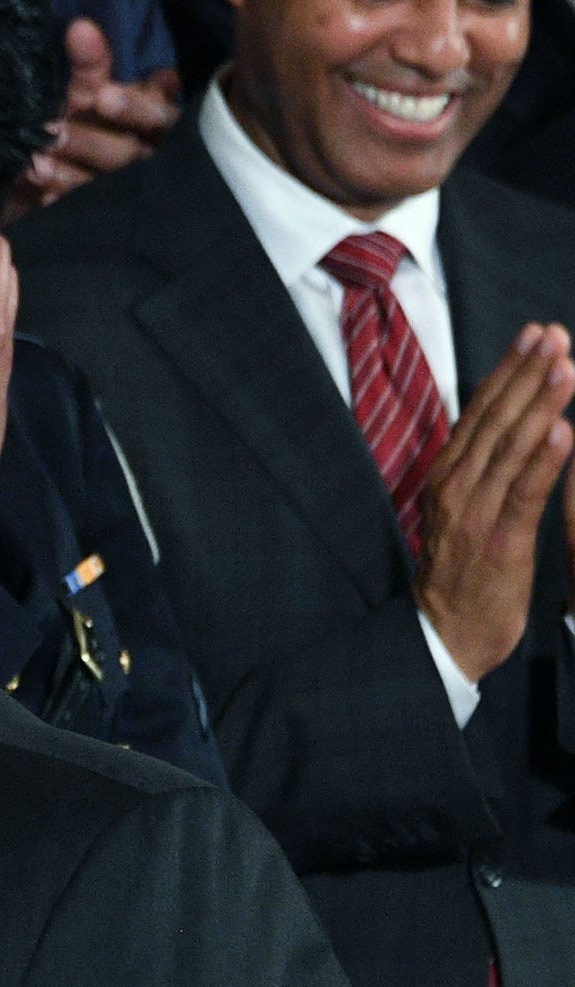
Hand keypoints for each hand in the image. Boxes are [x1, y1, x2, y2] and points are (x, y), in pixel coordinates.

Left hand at [0, 19, 179, 220]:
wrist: (78, 165)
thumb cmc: (96, 119)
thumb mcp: (94, 91)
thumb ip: (89, 65)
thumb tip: (81, 31)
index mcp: (160, 124)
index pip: (156, 116)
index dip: (134, 107)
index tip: (102, 97)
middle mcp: (150, 158)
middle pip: (127, 154)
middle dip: (90, 143)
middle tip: (55, 132)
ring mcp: (130, 192)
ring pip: (105, 186)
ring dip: (70, 176)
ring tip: (37, 165)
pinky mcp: (105, 214)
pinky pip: (85, 212)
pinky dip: (63, 203)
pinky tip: (42, 197)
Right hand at [417, 322, 574, 681]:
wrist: (444, 633)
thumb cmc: (461, 573)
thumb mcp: (461, 511)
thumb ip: (478, 469)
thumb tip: (502, 427)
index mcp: (448, 475)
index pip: (480, 411)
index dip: (508, 370)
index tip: (535, 334)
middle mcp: (456, 485)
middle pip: (496, 419)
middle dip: (527, 373)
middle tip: (555, 333)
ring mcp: (475, 512)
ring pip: (512, 447)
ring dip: (540, 403)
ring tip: (566, 366)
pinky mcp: (500, 541)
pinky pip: (525, 493)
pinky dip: (545, 459)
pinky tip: (564, 429)